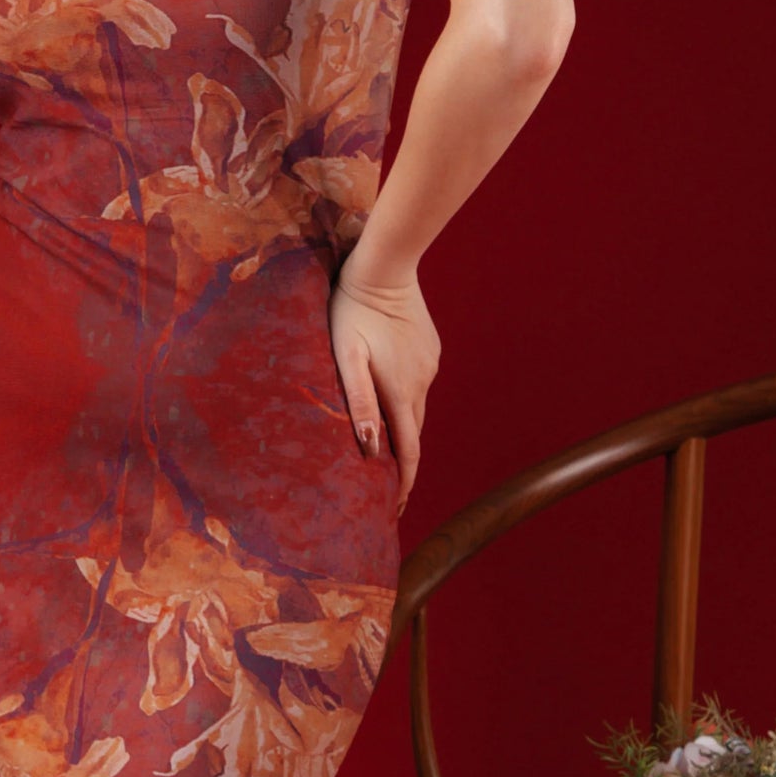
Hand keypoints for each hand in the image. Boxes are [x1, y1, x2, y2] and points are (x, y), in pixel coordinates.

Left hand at [328, 254, 439, 516]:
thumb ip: (358, 402)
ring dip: (402, 429)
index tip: (395, 509)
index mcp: (401, 391)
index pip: (409, 452)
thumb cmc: (352, 310)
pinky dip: (404, 398)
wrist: (384, 267)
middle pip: (413, 434)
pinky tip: (387, 393)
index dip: (403, 484)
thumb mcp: (345, 357)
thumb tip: (371, 448)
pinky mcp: (430, 349)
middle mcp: (421, 382)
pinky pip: (417, 383)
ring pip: (415, 408)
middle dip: (402, 463)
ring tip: (382, 446)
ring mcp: (430, 365)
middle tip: (383, 488)